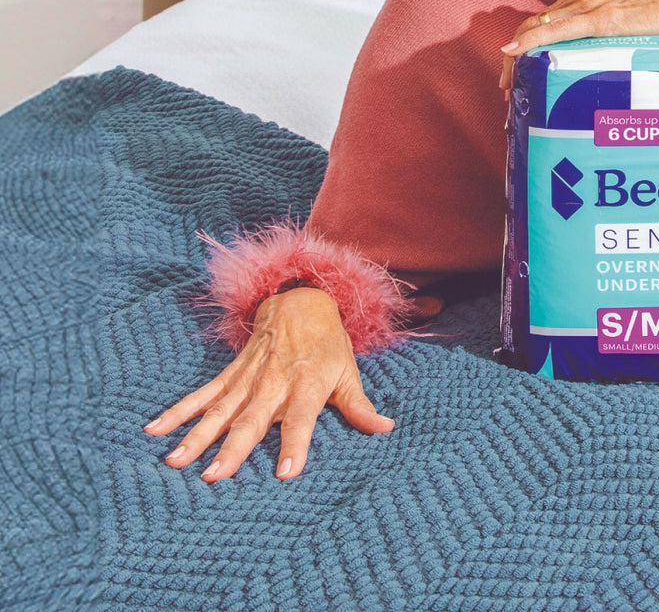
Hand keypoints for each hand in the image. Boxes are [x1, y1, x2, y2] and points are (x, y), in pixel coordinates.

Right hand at [143, 286, 392, 481]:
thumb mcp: (349, 371)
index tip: (285, 475)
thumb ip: (360, 406)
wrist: (302, 300)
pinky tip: (154, 429)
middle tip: (213, 476)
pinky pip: (203, 393)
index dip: (295, 445)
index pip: (301, 419)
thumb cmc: (329, 344)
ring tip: (175, 461)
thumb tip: (386, 430)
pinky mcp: (232, 371)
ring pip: (220, 409)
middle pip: (252, 418)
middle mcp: (275, 381)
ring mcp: (249, 376)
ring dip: (197, 434)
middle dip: (233, 448)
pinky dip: (179, 410)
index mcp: (307, 384)